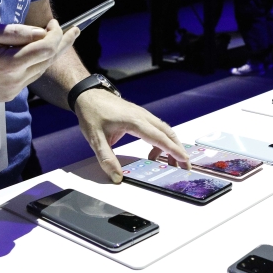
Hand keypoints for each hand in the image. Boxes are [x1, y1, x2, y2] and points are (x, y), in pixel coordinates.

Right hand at [0, 19, 77, 102]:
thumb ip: (16, 32)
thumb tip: (40, 32)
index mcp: (9, 64)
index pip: (46, 49)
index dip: (55, 34)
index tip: (53, 23)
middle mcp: (14, 81)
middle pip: (48, 60)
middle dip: (62, 43)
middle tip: (74, 30)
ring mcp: (12, 90)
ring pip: (41, 70)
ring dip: (51, 54)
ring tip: (63, 38)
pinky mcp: (8, 95)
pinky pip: (30, 77)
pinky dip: (36, 64)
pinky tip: (37, 53)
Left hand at [75, 89, 190, 182]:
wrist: (88, 95)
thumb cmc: (92, 113)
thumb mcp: (96, 139)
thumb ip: (107, 159)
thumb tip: (117, 177)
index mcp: (135, 122)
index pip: (159, 138)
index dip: (173, 151)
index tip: (184, 161)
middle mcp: (143, 116)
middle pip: (168, 133)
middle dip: (178, 150)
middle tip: (184, 166)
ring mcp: (143, 115)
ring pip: (164, 130)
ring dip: (171, 145)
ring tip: (169, 163)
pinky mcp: (140, 116)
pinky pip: (157, 128)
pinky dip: (162, 141)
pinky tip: (153, 153)